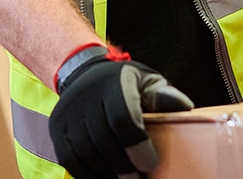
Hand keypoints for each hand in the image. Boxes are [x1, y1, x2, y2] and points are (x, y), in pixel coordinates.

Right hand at [49, 45, 193, 178]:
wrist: (85, 74)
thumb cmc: (124, 82)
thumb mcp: (146, 81)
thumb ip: (163, 96)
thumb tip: (185, 107)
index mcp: (113, 82)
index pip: (122, 117)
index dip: (137, 145)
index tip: (151, 165)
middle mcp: (86, 96)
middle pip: (104, 141)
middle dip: (123, 167)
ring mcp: (68, 114)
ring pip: (86, 154)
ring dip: (107, 174)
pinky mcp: (57, 130)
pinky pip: (71, 161)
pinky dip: (89, 175)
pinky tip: (106, 178)